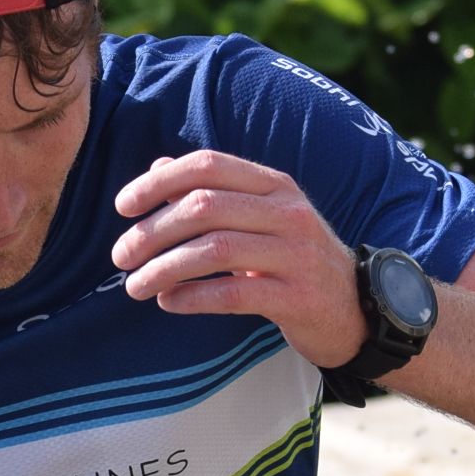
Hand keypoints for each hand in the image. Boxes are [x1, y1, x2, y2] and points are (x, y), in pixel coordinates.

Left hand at [112, 151, 361, 365]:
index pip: (207, 165)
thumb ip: (213, 192)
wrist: (354, 310)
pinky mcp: (297, 297)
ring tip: (134, 285)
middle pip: (204, 207)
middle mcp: (287, 212)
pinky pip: (233, 293)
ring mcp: (296, 254)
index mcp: (274, 185)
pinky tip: (167, 302)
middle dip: (152, 231)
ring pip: (214, 249)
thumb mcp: (260, 218)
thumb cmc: (293, 261)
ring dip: (163, 267)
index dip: (158, 182)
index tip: (123, 206)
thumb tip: (157, 167)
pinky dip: (192, 297)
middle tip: (120, 255)